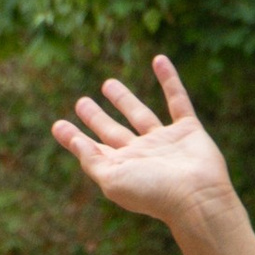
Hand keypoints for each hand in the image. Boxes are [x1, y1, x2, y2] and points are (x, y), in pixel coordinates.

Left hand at [52, 56, 238, 234]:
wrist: (195, 195)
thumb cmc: (152, 192)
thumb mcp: (113, 179)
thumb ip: (92, 159)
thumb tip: (73, 140)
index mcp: (122, 168)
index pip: (93, 149)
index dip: (74, 138)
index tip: (58, 125)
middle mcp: (141, 155)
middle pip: (113, 131)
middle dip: (97, 118)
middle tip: (81, 102)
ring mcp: (165, 142)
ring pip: (140, 114)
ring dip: (125, 99)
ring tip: (107, 83)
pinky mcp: (188, 130)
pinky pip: (177, 100)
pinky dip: (170, 79)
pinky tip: (159, 59)